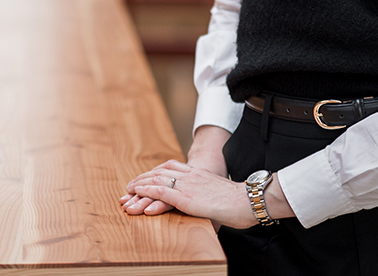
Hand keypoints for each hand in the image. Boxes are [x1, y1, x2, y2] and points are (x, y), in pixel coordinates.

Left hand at [119, 127, 294, 227]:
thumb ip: (210, 198)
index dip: (153, 174)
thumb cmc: (241, 201)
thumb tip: (208, 210)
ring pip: (156, 182)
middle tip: (128, 189)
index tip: (142, 181)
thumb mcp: (220, 195)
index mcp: (198, 174)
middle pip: (159, 173)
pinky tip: (139, 199)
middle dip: (141, 181)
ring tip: (127, 195)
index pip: (169, 169)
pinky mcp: (187, 198)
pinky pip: (162, 193)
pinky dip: (148, 195)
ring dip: (139, 188)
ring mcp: (187, 186)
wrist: (250, 199)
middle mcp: (190, 176)